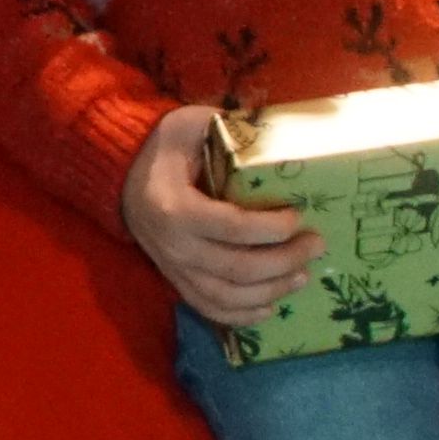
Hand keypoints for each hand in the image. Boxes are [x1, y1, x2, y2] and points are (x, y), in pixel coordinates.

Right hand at [119, 111, 324, 325]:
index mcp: (175, 208)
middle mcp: (174, 246)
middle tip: (316, 245)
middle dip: (284, 261)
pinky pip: (209, 308)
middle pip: (238, 268)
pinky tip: (270, 308)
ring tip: (303, 276)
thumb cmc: (164, 147)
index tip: (298, 216)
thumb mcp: (191, 124)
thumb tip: (277, 128)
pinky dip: (242, 315)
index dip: (271, 228)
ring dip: (271, 291)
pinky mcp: (176, 280)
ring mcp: (174, 268)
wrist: (122, 176)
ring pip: (228, 295)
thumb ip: (228, 126)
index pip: (232, 228)